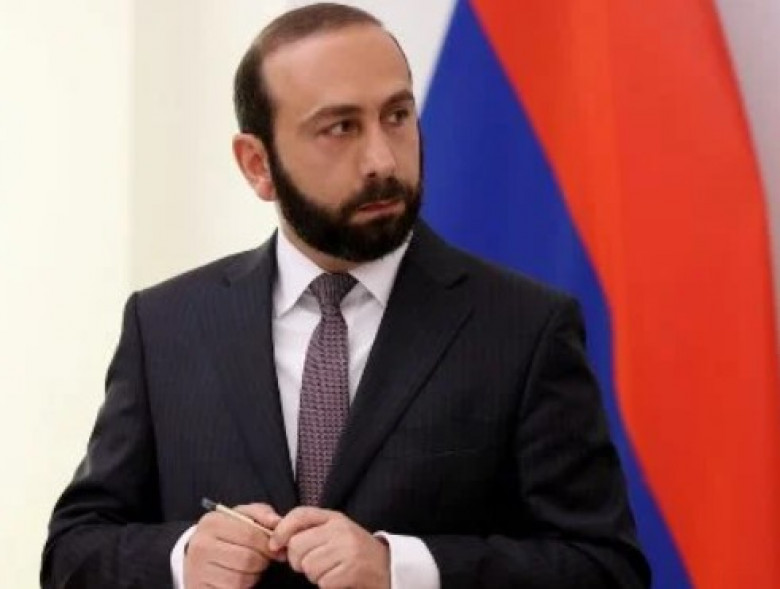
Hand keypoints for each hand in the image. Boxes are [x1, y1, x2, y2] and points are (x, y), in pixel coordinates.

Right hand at [184, 503, 283, 587]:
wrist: (196, 554)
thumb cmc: (226, 534)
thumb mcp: (241, 516)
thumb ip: (261, 514)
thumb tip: (277, 522)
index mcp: (212, 523)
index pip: (251, 535)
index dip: (269, 543)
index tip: (276, 547)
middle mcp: (201, 546)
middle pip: (248, 559)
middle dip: (263, 560)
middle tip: (265, 558)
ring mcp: (198, 570)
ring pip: (241, 578)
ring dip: (254, 575)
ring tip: (251, 566)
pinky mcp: (200, 588)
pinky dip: (242, 586)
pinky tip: (240, 576)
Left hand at [269, 507, 389, 588]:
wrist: (387, 568)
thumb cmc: (353, 552)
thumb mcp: (334, 533)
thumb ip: (309, 531)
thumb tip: (276, 542)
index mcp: (334, 518)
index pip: (300, 515)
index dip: (281, 530)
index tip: (275, 545)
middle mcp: (341, 530)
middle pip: (297, 546)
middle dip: (299, 561)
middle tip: (314, 563)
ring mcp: (347, 549)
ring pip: (308, 567)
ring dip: (315, 576)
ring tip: (330, 570)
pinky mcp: (352, 569)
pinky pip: (323, 582)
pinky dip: (327, 585)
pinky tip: (339, 579)